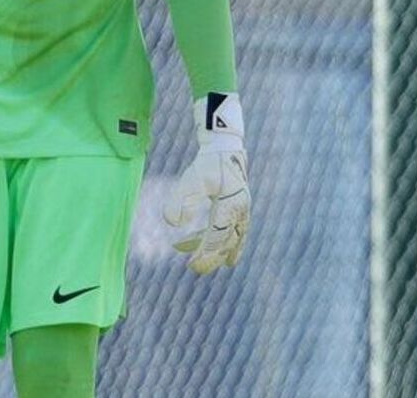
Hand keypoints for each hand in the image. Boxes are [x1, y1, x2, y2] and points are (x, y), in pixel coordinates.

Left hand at [163, 92, 251, 274]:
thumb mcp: (191, 180)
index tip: (192, 265)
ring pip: (233, 237)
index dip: (205, 252)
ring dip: (218, 250)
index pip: (218, 236)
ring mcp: (243, 209)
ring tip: (206, 264)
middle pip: (228, 241)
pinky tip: (204, 242)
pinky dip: (220, 237)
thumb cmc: (207, 163)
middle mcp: (241, 210)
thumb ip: (181, 200)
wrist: (225, 146)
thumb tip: (173, 224)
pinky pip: (233, 229)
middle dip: (212, 256)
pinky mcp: (240, 207)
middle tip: (196, 269)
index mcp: (231, 204)